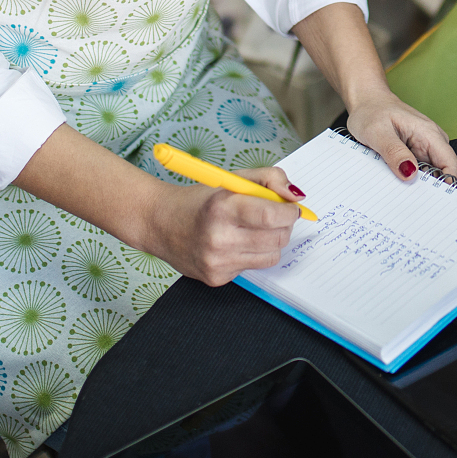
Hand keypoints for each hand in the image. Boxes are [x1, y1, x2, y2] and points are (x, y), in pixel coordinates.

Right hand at [136, 167, 303, 285]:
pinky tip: (235, 243)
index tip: (289, 206)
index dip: (289, 211)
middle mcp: (219, 238)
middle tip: (274, 216)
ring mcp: (217, 262)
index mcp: (222, 208)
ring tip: (253, 229)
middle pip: (277, 239)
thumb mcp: (233, 178)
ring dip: (270, 242)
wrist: (160, 224)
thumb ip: (270, 178)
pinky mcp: (216, 278)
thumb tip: (296, 196)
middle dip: (283, 226)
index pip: (271, 216)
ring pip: (271, 256)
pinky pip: (253, 268)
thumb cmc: (200, 200)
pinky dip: (252, 254)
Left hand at [288, 2, 456, 182]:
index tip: (428, 199)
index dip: (446, 185)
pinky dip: (409, 179)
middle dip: (428, 189)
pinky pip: (419, 173)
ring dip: (417, 185)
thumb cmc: (372, 112)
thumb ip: (394, 153)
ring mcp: (426, 149)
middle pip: (443, 175)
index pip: (452, 166)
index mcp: (430, 134)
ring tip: (396, 185)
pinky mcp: (417, 154)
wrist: (367, 102)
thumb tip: (410, 174)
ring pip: (431, 176)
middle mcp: (433, 142)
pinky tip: (394, 179)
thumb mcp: (378, 132)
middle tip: (405, 195)